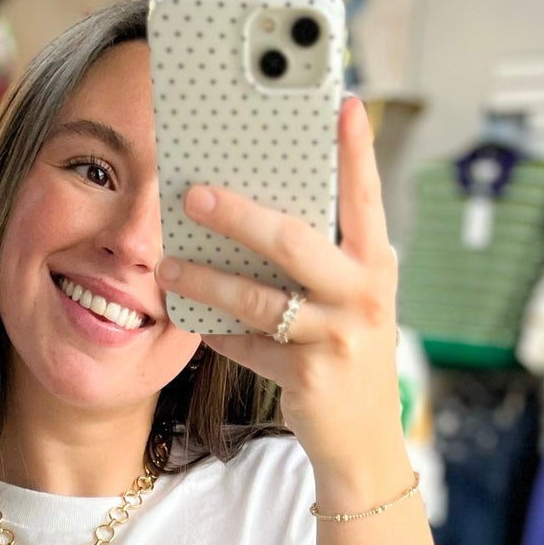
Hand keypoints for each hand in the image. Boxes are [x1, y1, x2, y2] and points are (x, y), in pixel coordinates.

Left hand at [154, 94, 410, 510]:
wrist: (365, 441)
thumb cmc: (348, 353)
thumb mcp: (351, 298)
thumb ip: (324, 256)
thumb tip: (258, 207)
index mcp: (375, 263)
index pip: (364, 196)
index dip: (354, 151)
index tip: (340, 102)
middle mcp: (362, 295)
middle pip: (293, 242)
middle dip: (239, 215)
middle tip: (195, 194)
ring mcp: (337, 338)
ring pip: (260, 300)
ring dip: (207, 280)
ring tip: (168, 265)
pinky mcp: (309, 378)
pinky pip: (249, 347)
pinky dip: (218, 333)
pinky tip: (192, 321)